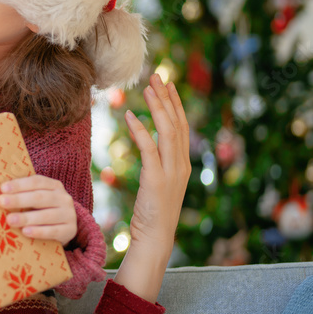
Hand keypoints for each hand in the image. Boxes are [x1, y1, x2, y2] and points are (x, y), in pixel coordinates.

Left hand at [0, 175, 77, 243]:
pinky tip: (25, 232)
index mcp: (54, 186)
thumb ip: (22, 194)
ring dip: (26, 217)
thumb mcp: (36, 200)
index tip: (2, 188)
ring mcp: (69, 214)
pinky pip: (53, 231)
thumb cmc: (42, 211)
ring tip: (9, 220)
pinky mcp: (70, 230)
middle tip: (1, 202)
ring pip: (46, 215)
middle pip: (40, 197)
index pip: (36, 181)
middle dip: (19, 200)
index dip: (19, 184)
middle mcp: (64, 198)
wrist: (64, 229)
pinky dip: (39, 231)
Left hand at [113, 73, 191, 303]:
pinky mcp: (158, 180)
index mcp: (183, 163)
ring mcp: (172, 171)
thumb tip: (147, 142)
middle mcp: (182, 163)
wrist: (156, 238)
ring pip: (167, 131)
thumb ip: (157, 161)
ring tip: (147, 88)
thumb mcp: (158, 182)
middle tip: (157, 75)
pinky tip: (129, 116)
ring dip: (157, 107)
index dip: (174, 103)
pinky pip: (149, 150)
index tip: (165, 84)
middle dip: (167, 97)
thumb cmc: (152, 212)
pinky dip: (140, 131)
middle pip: (177, 122)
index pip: (180, 126)